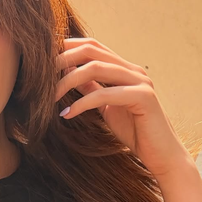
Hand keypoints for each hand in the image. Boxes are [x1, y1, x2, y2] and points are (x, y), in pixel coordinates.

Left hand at [55, 37, 192, 178]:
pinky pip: (105, 94)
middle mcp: (133, 70)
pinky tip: (67, 114)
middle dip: (62, 60)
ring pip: (96, 68)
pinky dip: (81, 103)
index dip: (66, 48)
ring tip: (50, 97)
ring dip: (68, 81)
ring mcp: (140, 81)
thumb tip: (69, 75)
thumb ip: (92, 88)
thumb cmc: (134, 131)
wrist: (161, 155)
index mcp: (124, 68)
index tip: (42, 63)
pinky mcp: (144, 97)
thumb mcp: (106, 106)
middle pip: (91, 51)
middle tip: (40, 76)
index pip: (92, 46)